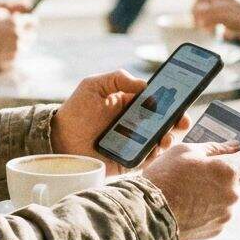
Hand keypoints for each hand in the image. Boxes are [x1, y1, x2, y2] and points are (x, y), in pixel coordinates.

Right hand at [0, 3, 36, 71]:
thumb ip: (11, 6)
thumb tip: (28, 4)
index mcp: (15, 23)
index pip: (32, 20)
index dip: (27, 19)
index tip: (20, 18)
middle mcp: (19, 37)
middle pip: (31, 34)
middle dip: (25, 31)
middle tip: (12, 29)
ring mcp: (15, 51)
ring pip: (25, 45)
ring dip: (19, 41)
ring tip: (3, 40)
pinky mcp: (9, 62)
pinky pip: (16, 55)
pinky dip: (12, 52)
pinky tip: (0, 48)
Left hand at [52, 70, 191, 174]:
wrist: (59, 140)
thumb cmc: (76, 110)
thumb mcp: (94, 85)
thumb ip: (118, 78)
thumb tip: (144, 84)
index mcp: (131, 104)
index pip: (157, 102)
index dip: (172, 101)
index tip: (181, 100)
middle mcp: (136, 124)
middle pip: (164, 123)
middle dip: (177, 122)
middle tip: (181, 121)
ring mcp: (133, 143)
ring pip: (159, 142)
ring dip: (168, 139)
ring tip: (165, 138)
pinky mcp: (128, 161)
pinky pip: (147, 160)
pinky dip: (155, 156)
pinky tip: (155, 151)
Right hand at [141, 141, 239, 239]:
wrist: (147, 215)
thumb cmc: (165, 178)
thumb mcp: (185, 151)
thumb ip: (214, 147)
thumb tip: (233, 146)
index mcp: (228, 171)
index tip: (234, 151)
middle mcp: (233, 195)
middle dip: (226, 172)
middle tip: (202, 171)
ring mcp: (226, 215)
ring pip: (229, 197)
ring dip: (217, 191)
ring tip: (190, 191)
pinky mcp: (216, 230)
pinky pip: (219, 213)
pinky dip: (209, 207)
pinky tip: (188, 205)